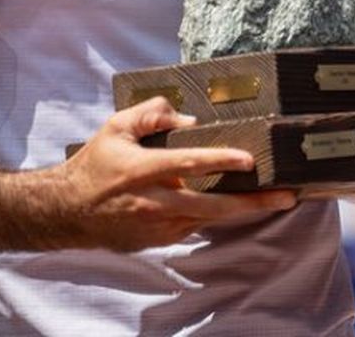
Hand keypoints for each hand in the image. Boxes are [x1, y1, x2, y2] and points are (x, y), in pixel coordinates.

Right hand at [55, 97, 297, 252]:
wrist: (68, 211)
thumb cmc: (96, 164)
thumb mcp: (116, 127)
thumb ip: (151, 115)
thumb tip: (188, 118)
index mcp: (142, 170)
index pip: (189, 163)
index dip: (221, 160)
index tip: (249, 160)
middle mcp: (153, 201)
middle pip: (211, 205)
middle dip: (252, 202)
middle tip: (285, 196)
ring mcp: (157, 225)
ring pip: (208, 219)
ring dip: (240, 210)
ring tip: (274, 200)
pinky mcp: (158, 240)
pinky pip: (193, 226)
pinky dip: (214, 216)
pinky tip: (234, 206)